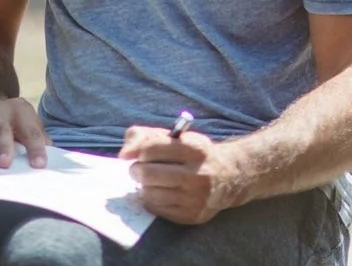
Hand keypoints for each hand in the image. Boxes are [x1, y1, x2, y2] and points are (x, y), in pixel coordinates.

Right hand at [0, 97, 47, 168]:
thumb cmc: (13, 126)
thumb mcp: (27, 130)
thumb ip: (40, 143)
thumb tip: (58, 163)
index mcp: (22, 111)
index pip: (31, 131)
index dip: (35, 148)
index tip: (38, 165)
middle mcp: (0, 108)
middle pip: (4, 127)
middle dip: (5, 145)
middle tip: (5, 163)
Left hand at [119, 124, 244, 224]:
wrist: (228, 178)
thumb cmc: (193, 154)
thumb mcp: (174, 137)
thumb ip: (143, 136)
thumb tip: (123, 155)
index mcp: (196, 148)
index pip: (151, 148)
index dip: (141, 151)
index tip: (144, 154)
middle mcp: (199, 174)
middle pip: (147, 173)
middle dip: (137, 170)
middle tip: (140, 170)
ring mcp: (196, 198)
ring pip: (150, 193)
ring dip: (144, 186)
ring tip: (152, 181)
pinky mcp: (191, 215)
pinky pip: (156, 208)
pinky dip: (152, 200)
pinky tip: (161, 193)